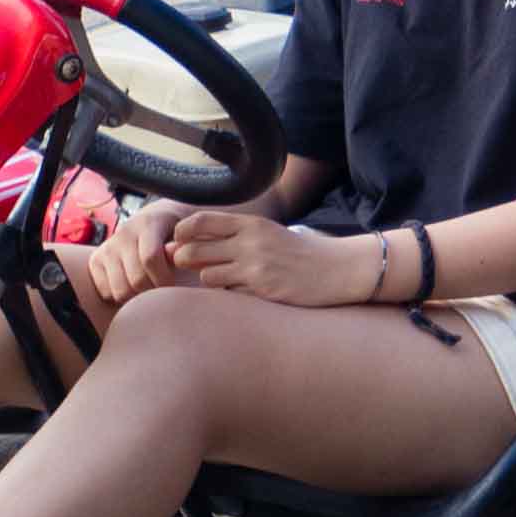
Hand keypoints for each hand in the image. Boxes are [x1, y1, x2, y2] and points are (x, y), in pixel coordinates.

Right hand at [60, 198, 178, 324]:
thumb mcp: (185, 234)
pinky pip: (107, 292)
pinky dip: (121, 296)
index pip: (150, 258)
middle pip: (136, 279)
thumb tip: (178, 257)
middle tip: (163, 291)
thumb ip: (184, 247)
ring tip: (149, 288)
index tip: (174, 285)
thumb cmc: (176, 234)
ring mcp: (107, 247)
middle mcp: (124, 233)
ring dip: (138, 297)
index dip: (164, 278)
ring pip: (121, 290)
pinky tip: (133, 285)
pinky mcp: (95, 260)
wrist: (153, 221)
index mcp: (148, 223)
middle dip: (154, 291)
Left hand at [163, 207, 378, 305]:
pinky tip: (246, 291)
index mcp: (251, 224)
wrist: (336, 269)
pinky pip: (229, 295)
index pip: (200, 221)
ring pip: (207, 277)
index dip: (181, 233)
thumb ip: (228, 237)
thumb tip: (179, 245)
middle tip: (190, 265)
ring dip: (209, 280)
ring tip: (223, 279)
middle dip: (184, 260)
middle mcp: (250, 243)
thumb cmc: (296, 252)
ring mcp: (256, 268)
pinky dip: (231, 295)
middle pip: (194, 250)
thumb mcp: (265, 234)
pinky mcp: (262, 291)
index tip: (181, 242)